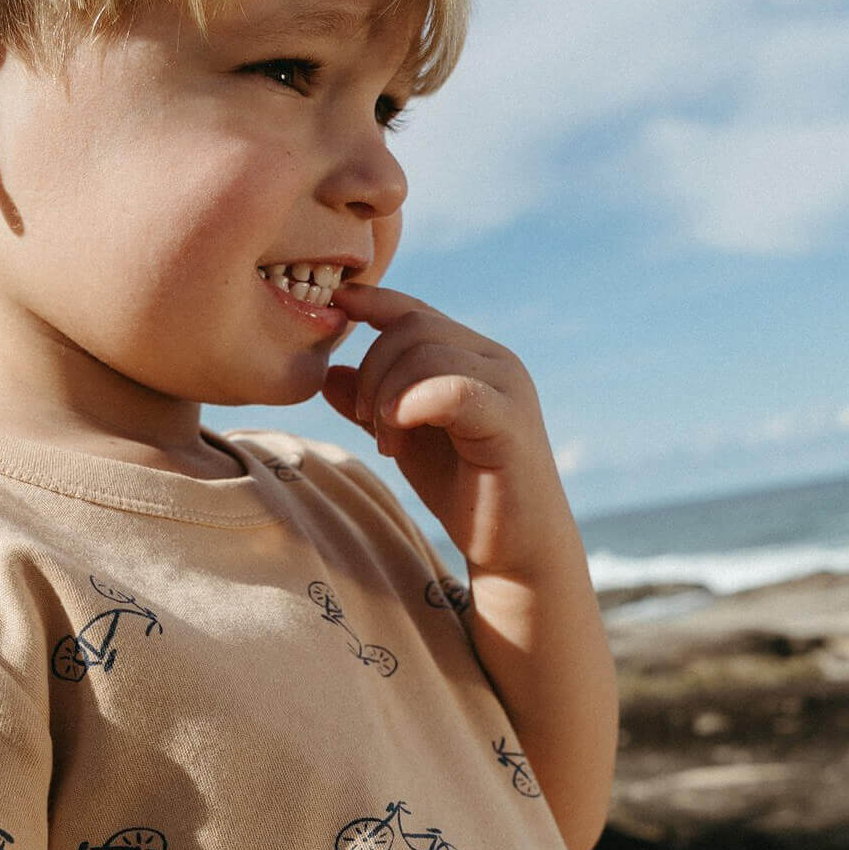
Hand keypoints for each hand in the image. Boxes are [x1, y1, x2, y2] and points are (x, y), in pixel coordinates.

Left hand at [322, 282, 566, 580]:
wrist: (518, 546)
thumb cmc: (466, 492)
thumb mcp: (408, 442)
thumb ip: (375, 406)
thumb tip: (330, 376)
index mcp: (472, 358)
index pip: (416, 311)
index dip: (373, 303)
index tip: (336, 307)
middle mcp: (494, 361)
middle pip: (414, 327)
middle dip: (374, 370)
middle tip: (366, 422)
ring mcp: (506, 388)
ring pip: (428, 352)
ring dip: (389, 395)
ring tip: (388, 444)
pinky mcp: (510, 422)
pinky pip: (455, 389)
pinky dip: (416, 402)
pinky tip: (399, 429)